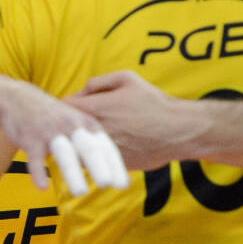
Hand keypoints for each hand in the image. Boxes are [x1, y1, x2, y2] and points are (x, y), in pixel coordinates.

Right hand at [0, 82, 127, 194]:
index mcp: (86, 123)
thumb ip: (92, 144)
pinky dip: (37, 172)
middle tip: (107, 184)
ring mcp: (50, 131)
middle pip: (88, 148)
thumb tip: (112, 174)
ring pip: (64, 153)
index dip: (114, 165)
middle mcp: (71, 126)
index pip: (104, 146)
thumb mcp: (77, 123)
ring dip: (72, 173)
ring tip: (80, 192)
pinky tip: (42, 187)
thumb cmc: (55, 117)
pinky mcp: (30, 138)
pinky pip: (35, 158)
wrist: (18, 98)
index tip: (123, 185)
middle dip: (98, 165)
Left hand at [69, 71, 208, 170]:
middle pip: (68, 130)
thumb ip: (98, 83)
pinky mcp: (114, 164)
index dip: (66, 106)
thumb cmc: (153, 102)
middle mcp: (95, 131)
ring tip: (93, 137)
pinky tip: (109, 148)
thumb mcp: (127, 79)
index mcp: (95, 109)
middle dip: (71, 127)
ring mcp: (104, 151)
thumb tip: (81, 93)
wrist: (179, 130)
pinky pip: (97, 161)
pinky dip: (98, 155)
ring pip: (80, 149)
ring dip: (82, 144)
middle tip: (79, 124)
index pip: (64, 107)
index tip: (73, 107)